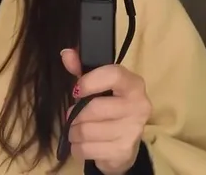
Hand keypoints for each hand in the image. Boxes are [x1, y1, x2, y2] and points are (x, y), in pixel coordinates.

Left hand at [60, 48, 151, 174]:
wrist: (124, 146)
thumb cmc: (109, 110)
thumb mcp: (97, 88)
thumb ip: (82, 70)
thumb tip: (66, 54)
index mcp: (133, 84)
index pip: (114, 75)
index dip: (90, 81)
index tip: (76, 90)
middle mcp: (139, 106)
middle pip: (94, 108)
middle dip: (75, 114)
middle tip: (74, 116)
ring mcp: (132, 130)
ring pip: (86, 130)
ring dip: (74, 132)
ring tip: (78, 131)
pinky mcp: (123, 151)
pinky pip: (86, 149)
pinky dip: (77, 148)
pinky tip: (84, 144)